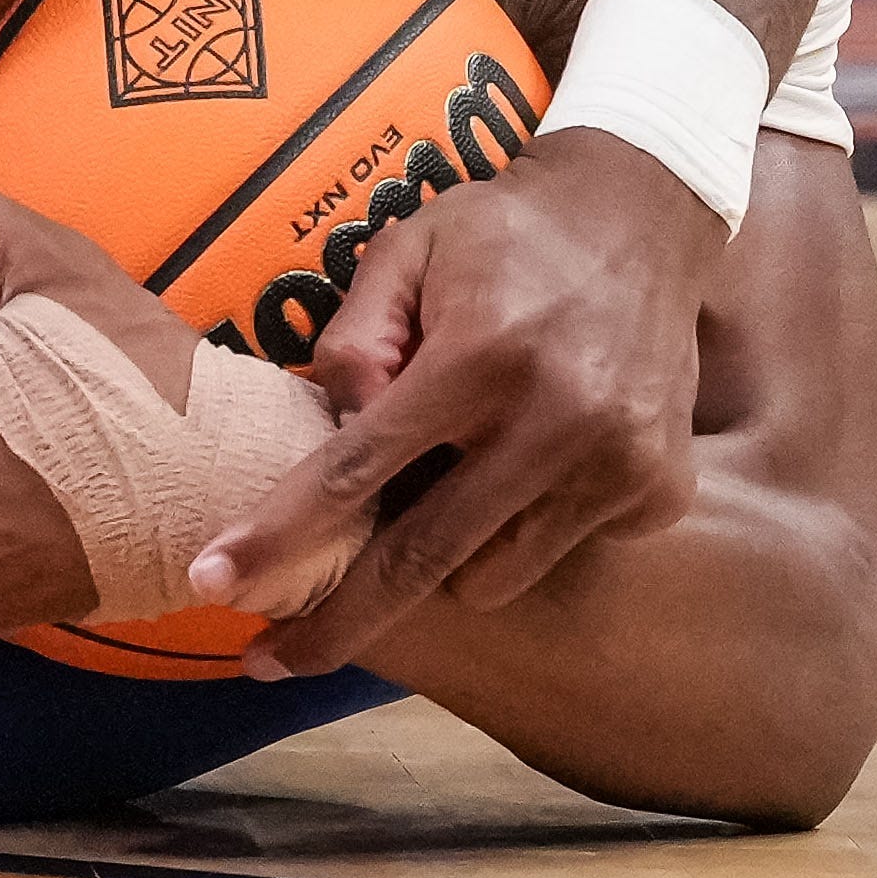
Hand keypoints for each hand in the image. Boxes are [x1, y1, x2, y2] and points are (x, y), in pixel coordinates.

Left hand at [189, 126, 714, 672]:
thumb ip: (355, 339)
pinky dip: (521, 525)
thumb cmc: (502, 233)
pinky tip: (531, 455)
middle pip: (422, 560)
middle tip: (267, 661)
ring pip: (488, 575)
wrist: (647, 216)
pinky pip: (556, 549)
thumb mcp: (406, 250)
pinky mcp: (660, 494)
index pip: (356, 470)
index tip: (217, 583)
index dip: (280, 535)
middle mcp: (556, 423)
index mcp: (480, 357)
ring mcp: (618, 468)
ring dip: (445, 552)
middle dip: (337, 623)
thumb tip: (333, 426)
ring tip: (448, 474)